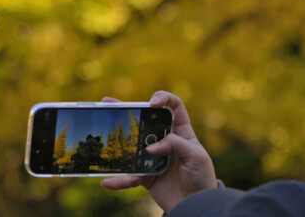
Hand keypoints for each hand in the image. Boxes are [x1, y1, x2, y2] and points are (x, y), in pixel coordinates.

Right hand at [99, 91, 216, 212]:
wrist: (196, 205)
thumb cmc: (201, 177)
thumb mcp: (196, 156)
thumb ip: (176, 145)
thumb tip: (150, 147)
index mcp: (181, 132)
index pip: (173, 107)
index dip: (163, 99)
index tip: (152, 103)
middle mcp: (165, 141)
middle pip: (145, 121)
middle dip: (128, 110)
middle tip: (109, 103)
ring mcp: (153, 157)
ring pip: (132, 145)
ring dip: (116, 141)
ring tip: (103, 134)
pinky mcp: (146, 175)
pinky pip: (129, 176)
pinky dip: (119, 180)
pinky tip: (108, 181)